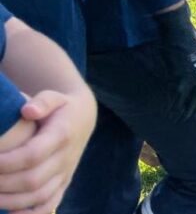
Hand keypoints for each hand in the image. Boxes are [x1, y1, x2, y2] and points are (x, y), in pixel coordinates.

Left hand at [0, 89, 95, 213]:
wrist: (83, 119)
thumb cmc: (60, 107)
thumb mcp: (55, 96)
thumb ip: (42, 101)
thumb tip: (27, 111)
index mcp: (62, 134)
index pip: (32, 154)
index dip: (7, 162)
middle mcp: (65, 158)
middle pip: (32, 180)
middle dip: (1, 183)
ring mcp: (65, 173)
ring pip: (38, 196)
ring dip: (10, 201)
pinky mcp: (64, 184)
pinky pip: (49, 205)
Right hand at [153, 3, 195, 121]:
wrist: (180, 32)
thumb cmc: (190, 35)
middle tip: (195, 114)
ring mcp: (195, 78)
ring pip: (193, 100)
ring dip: (188, 110)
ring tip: (184, 117)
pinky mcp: (182, 80)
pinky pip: (180, 97)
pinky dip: (176, 105)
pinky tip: (173, 111)